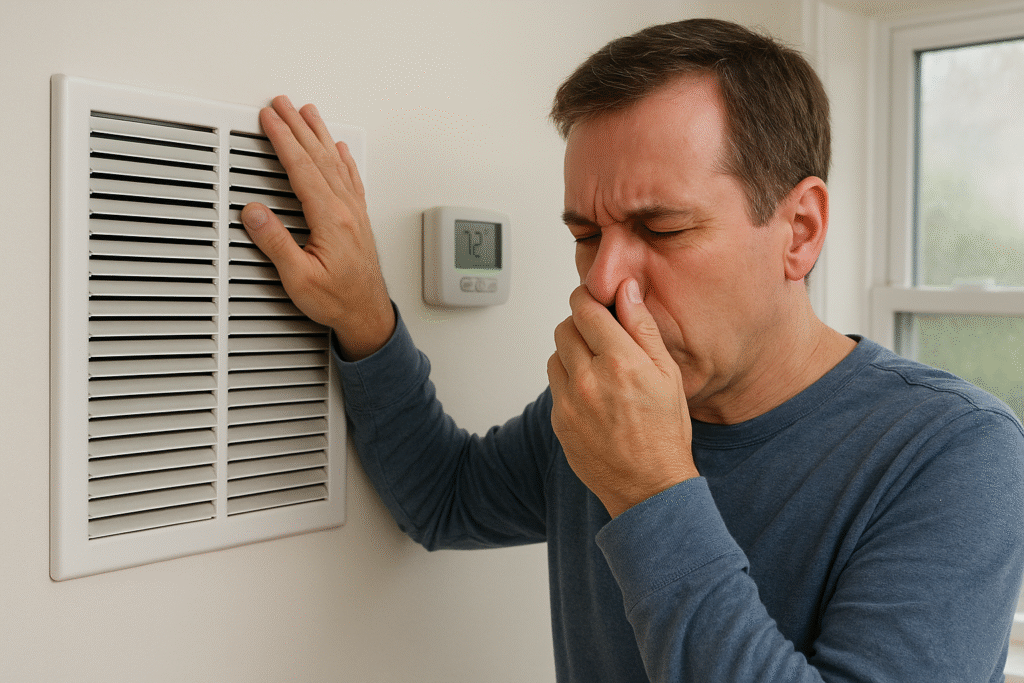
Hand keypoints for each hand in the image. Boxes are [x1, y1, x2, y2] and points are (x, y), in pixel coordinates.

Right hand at [241, 96, 394, 360]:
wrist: (367, 315)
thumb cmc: (337, 300)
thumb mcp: (298, 278)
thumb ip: (276, 243)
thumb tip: (254, 212)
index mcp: (330, 219)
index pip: (302, 168)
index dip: (284, 140)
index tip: (270, 119)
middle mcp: (346, 210)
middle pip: (319, 157)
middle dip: (298, 127)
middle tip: (282, 103)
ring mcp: (354, 214)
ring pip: (335, 163)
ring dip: (319, 135)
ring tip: (308, 113)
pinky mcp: (358, 221)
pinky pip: (351, 179)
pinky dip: (343, 159)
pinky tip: (340, 150)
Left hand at [547, 279, 697, 517]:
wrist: (648, 487)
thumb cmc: (664, 433)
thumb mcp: (667, 374)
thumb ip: (643, 327)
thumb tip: (627, 290)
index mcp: (620, 362)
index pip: (585, 309)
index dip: (587, 298)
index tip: (594, 300)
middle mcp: (588, 379)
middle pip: (564, 328)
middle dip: (581, 325)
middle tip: (601, 336)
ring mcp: (568, 401)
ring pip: (556, 355)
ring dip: (572, 353)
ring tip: (598, 368)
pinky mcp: (558, 420)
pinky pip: (555, 385)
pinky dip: (569, 381)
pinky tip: (593, 395)